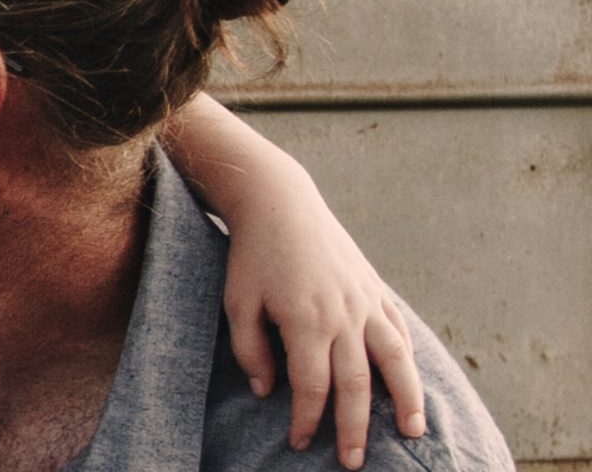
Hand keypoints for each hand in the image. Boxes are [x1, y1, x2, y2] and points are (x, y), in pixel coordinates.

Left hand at [223, 201, 426, 470]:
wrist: (281, 205)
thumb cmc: (253, 256)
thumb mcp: (238, 303)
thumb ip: (251, 351)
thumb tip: (267, 392)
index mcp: (306, 320)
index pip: (313, 386)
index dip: (308, 420)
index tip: (300, 443)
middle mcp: (344, 315)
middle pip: (356, 384)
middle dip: (354, 428)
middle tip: (354, 462)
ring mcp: (365, 301)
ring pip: (394, 360)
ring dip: (406, 399)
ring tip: (412, 432)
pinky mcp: (375, 290)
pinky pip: (398, 331)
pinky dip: (408, 360)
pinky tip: (411, 383)